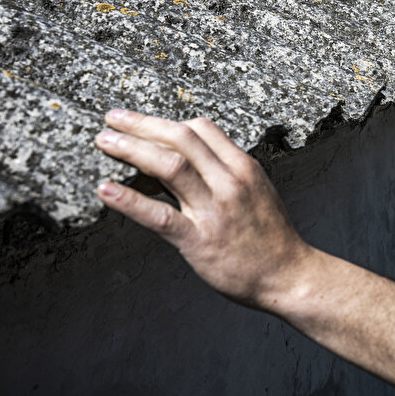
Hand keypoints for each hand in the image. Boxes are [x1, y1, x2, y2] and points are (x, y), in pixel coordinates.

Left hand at [94, 109, 308, 307]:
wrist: (289, 276)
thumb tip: (190, 160)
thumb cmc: (271, 237)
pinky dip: (129, 200)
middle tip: (113, 119)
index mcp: (244, 167)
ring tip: (105, 142)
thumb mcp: (257, 192)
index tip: (141, 122)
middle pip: (180, 138)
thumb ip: (226, 174)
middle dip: (142, 124)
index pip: (201, 129)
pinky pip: (159, 215)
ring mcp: (214, 210)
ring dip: (131, 149)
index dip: (165, 121)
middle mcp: (229, 182)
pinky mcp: (199, 240)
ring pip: (168, 166)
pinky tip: (105, 190)